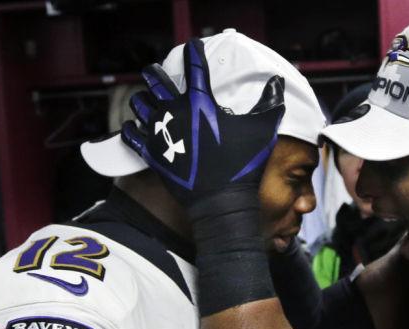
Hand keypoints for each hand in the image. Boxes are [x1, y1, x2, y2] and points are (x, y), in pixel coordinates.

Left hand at [121, 38, 285, 210]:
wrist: (221, 203)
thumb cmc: (243, 166)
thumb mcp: (263, 131)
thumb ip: (270, 104)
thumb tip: (278, 82)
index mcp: (201, 103)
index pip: (194, 66)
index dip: (193, 52)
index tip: (192, 46)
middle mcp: (176, 112)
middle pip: (156, 80)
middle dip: (155, 72)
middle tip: (156, 71)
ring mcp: (160, 133)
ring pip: (140, 104)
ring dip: (143, 99)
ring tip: (145, 99)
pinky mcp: (152, 154)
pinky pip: (131, 136)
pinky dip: (129, 129)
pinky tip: (131, 127)